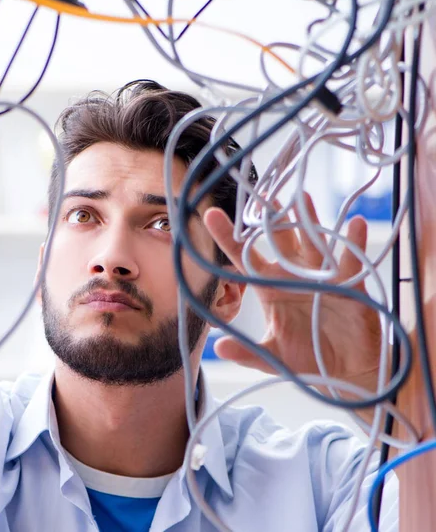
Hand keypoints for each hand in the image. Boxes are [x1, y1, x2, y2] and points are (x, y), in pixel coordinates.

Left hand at [203, 192, 381, 392]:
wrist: (347, 372)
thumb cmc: (307, 360)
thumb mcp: (273, 358)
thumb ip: (247, 352)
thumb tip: (218, 348)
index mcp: (270, 288)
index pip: (244, 258)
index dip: (228, 237)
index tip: (211, 215)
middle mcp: (293, 276)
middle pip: (279, 241)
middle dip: (271, 218)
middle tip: (262, 194)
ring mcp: (322, 277)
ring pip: (313, 243)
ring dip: (309, 221)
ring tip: (301, 198)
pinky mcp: (350, 286)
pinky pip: (352, 261)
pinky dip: (355, 244)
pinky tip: (355, 225)